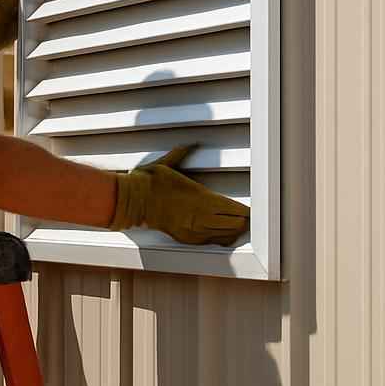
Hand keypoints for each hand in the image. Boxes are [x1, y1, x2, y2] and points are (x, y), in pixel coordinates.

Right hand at [108, 146, 249, 245]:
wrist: (132, 201)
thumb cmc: (149, 182)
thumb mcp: (168, 163)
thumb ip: (182, 153)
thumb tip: (190, 143)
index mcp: (202, 198)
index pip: (235, 209)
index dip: (246, 210)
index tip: (252, 207)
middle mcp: (201, 216)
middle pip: (235, 224)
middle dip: (243, 220)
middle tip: (249, 215)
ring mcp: (194, 230)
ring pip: (226, 236)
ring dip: (234, 230)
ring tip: (241, 224)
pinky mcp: (186, 238)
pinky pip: (211, 242)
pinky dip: (221, 238)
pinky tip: (225, 233)